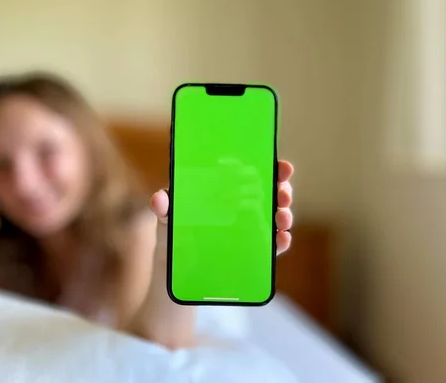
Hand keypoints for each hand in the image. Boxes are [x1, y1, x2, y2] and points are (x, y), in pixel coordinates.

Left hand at [150, 159, 293, 255]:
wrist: (174, 281)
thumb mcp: (166, 224)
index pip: (247, 174)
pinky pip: (272, 247)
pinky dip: (281, 242)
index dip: (266, 166)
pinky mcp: (252, 255)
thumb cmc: (172, 243)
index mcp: (221, 193)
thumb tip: (160, 199)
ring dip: (285, 213)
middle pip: (268, 192)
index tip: (279, 165)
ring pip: (275, 217)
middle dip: (282, 188)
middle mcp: (238, 209)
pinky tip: (282, 239)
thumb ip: (165, 209)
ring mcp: (247, 231)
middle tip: (283, 191)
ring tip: (283, 217)